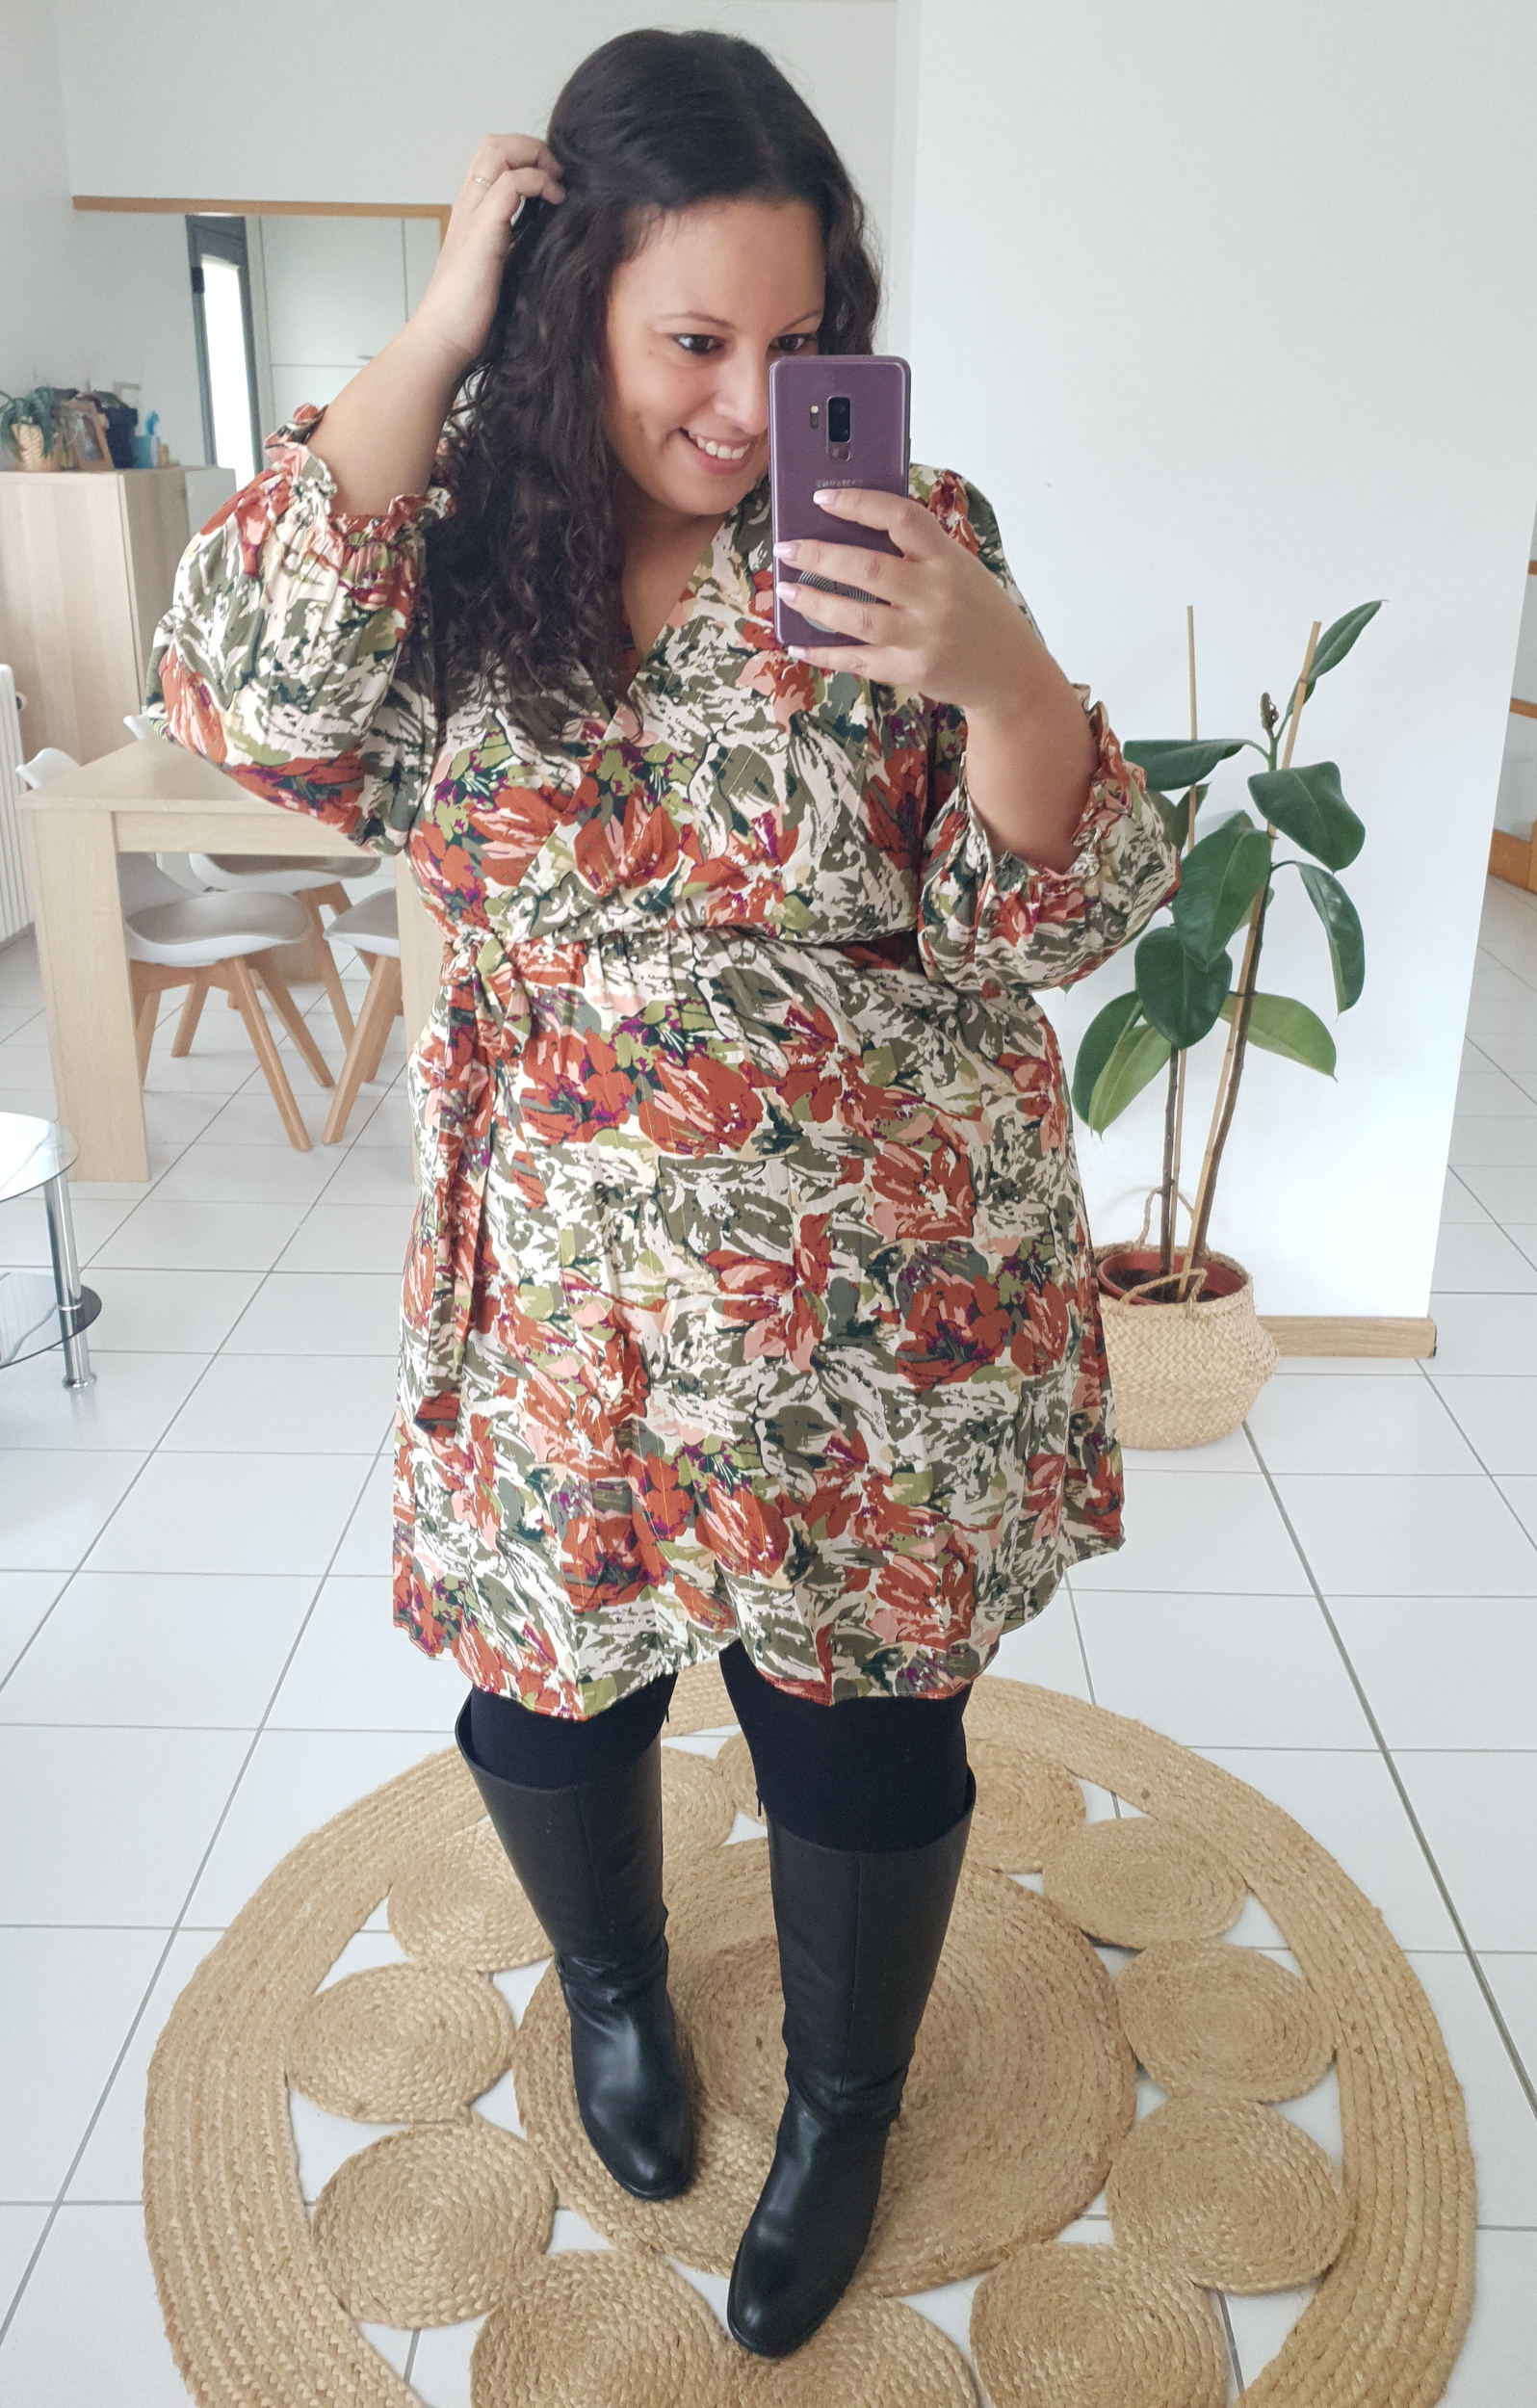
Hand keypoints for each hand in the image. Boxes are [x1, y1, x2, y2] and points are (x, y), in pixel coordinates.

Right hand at [412, 134, 565, 372]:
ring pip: (498, 151)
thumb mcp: (499, 271)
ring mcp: (473, 216)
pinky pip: (511, 184)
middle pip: (493, 144)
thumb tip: (546, 244)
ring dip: (535, 157)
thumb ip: (513, 248)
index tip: (552, 183)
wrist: (443, 341)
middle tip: (557, 176)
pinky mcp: (483, 233)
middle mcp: (468, 207)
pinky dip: (537, 181)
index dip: (524, 157)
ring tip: (557, 184)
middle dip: (531, 147)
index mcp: (472, 215)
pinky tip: (554, 201)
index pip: (492, 159)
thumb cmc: (469, 316)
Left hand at [773, 487, 1035, 711]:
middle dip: (820, 556)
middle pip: (868, 570)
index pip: (902, 518)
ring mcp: (923, 637)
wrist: (1010, 673)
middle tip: (787, 548)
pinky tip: (799, 643)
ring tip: (787, 590)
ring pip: (858, 617)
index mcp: (948, 560)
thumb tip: (852, 528)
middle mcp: (936, 596)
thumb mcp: (960, 569)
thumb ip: (918, 551)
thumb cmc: (979, 614)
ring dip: (815, 602)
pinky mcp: (910, 670)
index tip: (822, 497)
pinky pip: (858, 661)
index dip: (858, 504)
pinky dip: (824, 653)